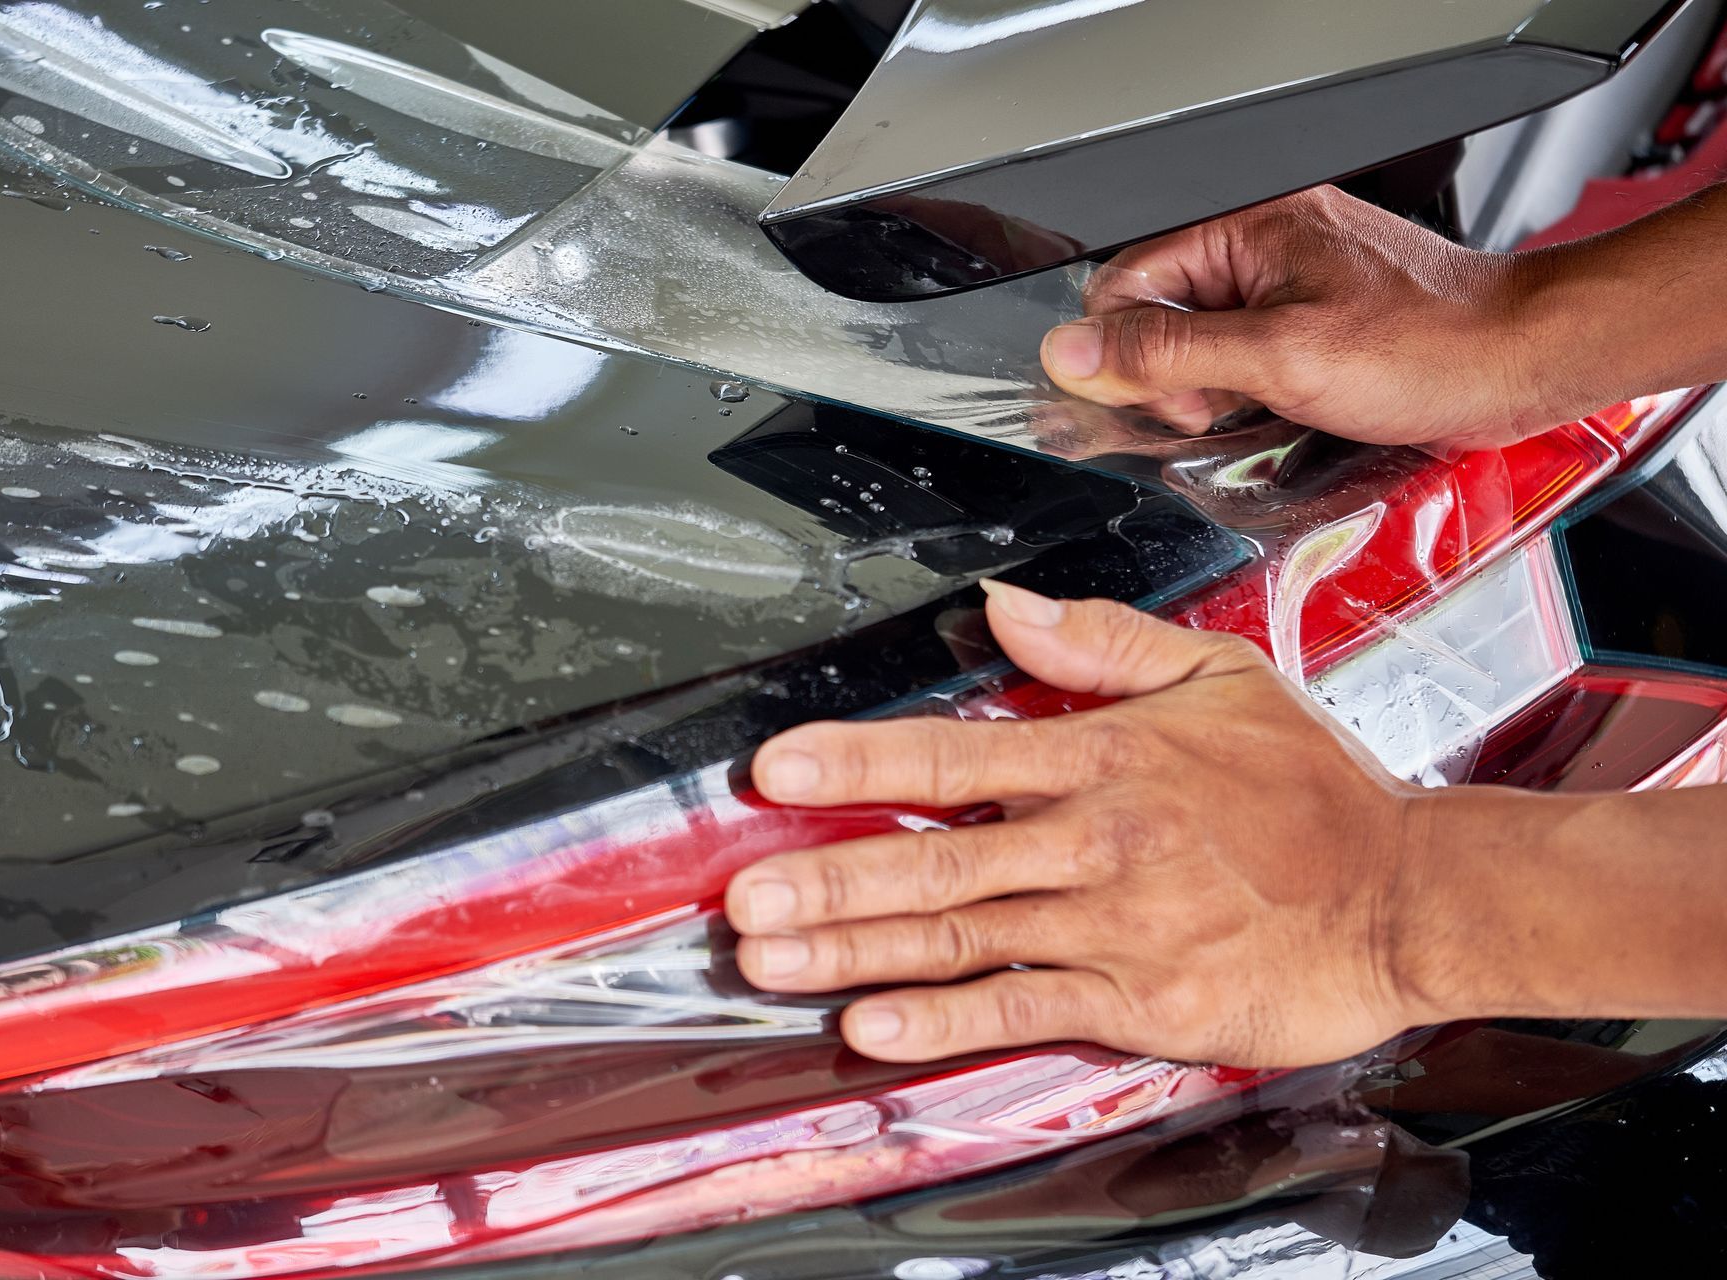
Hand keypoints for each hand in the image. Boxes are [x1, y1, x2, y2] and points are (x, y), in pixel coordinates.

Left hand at [726, 580, 1442, 1067]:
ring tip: (773, 959)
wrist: (1410, 895)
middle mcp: (1097, 840)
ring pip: (964, 935)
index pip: (955, 751)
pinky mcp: (1142, 998)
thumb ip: (1104, 643)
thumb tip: (1004, 606)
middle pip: (939, 857)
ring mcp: (1116, 925)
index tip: (776, 771)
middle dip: (829, 877)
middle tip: (743, 896)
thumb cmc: (1314, 791)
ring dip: (858, 950)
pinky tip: (875, 1028)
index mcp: (1107, 756)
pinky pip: (1025, 1010)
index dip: (858, 762)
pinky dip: (946, 1023)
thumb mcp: (1221, 678)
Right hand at [1038, 186, 1601, 448]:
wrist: (1526, 361)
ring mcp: (1294, 280)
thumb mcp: (1280, 357)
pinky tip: (1281, 408)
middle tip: (1215, 407)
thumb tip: (1075, 351)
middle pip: (1160, 312)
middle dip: (1170, 373)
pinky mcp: (1318, 318)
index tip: (1160, 397)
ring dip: (1210, 386)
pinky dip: (1249, 388)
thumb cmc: (1433, 348)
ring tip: (1256, 408)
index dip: (1124, 349)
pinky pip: (1246, 352)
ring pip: (1202, 338)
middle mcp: (1267, 243)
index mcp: (1250, 227)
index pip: (1127, 282)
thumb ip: (1166, 352)